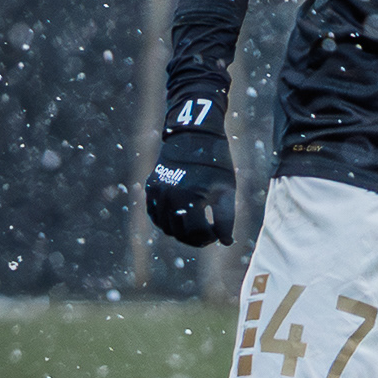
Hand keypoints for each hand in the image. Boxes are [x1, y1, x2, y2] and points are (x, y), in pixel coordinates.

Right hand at [145, 123, 235, 246]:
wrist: (194, 135)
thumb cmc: (216, 163)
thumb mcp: (226, 190)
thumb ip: (226, 219)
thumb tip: (226, 242)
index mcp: (191, 197)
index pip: (196, 233)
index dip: (209, 239)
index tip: (217, 236)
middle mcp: (170, 197)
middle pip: (180, 233)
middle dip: (195, 238)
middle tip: (208, 235)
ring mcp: (157, 192)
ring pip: (166, 226)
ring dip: (181, 232)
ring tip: (196, 226)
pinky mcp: (151, 187)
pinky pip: (155, 215)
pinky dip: (166, 221)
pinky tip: (180, 219)